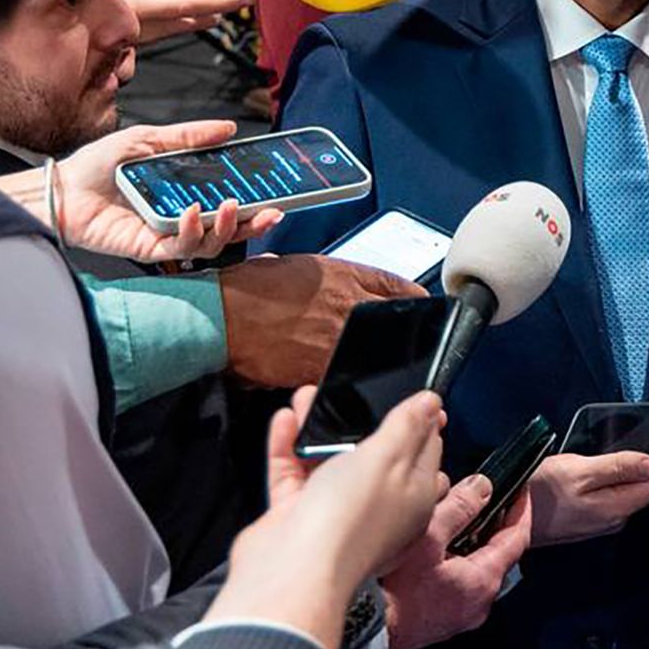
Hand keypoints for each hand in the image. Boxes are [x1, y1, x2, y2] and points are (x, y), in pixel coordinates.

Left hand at [56, 121, 282, 261]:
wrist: (62, 187)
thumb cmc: (99, 164)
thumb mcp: (148, 139)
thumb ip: (189, 136)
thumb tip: (229, 128)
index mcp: (184, 193)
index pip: (227, 202)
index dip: (255, 202)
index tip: (278, 194)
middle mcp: (179, 218)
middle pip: (227, 229)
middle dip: (253, 225)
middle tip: (273, 212)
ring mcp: (165, 235)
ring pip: (209, 244)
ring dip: (226, 228)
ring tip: (231, 207)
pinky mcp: (147, 250)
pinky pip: (178, 249)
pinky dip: (190, 232)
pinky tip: (192, 212)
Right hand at [108, 0, 252, 43]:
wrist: (40, 21)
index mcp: (133, 5)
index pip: (185, 3)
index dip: (217, 1)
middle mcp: (134, 26)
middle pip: (183, 21)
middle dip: (212, 12)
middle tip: (238, 3)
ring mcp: (128, 39)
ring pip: (170, 30)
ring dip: (193, 22)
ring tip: (215, 14)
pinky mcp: (121, 45)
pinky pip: (152, 36)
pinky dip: (168, 27)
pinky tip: (181, 21)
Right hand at [202, 392, 445, 648]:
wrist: (293, 572)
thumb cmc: (349, 523)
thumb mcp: (389, 459)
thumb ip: (406, 428)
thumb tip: (430, 404)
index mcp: (414, 497)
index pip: (425, 454)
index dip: (422, 424)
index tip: (420, 401)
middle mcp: (377, 507)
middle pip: (376, 455)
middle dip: (366, 419)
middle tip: (358, 392)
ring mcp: (336, 513)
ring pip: (331, 460)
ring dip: (320, 427)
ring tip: (311, 397)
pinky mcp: (299, 516)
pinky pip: (294, 474)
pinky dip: (289, 446)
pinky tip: (286, 422)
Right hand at [218, 255, 424, 386]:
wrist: (223, 315)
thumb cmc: (254, 288)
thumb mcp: (304, 266)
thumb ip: (338, 278)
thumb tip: (365, 288)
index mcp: (346, 279)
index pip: (400, 289)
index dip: (417, 300)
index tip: (425, 306)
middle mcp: (348, 308)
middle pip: (395, 326)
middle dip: (406, 334)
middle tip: (411, 341)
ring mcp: (337, 342)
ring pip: (375, 355)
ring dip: (381, 361)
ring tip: (374, 367)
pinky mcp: (320, 370)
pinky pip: (347, 379)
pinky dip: (351, 381)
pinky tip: (348, 381)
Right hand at [381, 472, 533, 648]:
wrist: (365, 627)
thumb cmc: (392, 591)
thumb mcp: (428, 536)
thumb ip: (459, 507)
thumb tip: (481, 487)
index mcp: (484, 579)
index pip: (518, 537)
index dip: (521, 509)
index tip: (521, 490)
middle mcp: (480, 600)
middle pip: (499, 552)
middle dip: (493, 522)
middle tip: (484, 497)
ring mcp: (462, 612)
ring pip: (477, 566)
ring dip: (471, 541)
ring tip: (454, 518)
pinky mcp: (444, 617)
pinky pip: (460, 581)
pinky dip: (455, 561)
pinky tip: (434, 550)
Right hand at [527, 452, 648, 545]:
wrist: (508, 516)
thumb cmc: (539, 492)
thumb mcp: (579, 470)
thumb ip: (618, 467)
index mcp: (617, 507)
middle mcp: (615, 519)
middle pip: (646, 490)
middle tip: (642, 443)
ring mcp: (602, 521)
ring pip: (629, 493)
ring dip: (629, 474)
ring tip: (618, 455)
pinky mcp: (590, 519)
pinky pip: (613, 498)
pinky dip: (613, 483)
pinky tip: (600, 471)